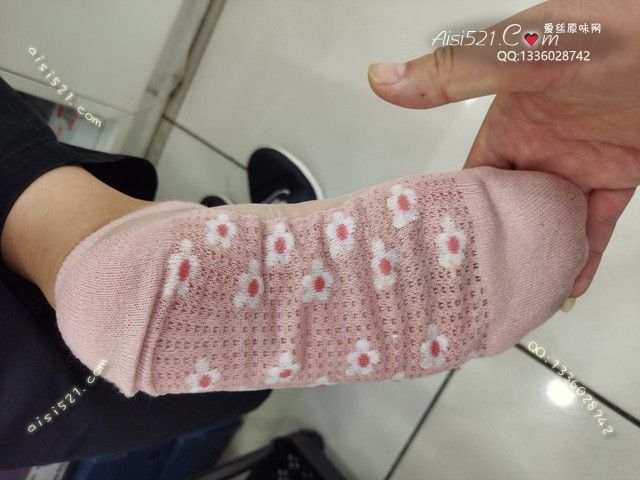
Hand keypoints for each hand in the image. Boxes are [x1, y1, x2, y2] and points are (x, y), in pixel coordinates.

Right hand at [368, 0, 639, 296]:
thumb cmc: (611, 31)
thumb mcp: (526, 53)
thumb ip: (460, 72)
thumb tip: (384, 78)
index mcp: (506, 123)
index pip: (469, 180)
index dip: (454, 217)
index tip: (436, 256)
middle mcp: (537, 148)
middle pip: (508, 212)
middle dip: (495, 250)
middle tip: (476, 293)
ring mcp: (577, 164)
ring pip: (550, 224)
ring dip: (538, 260)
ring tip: (518, 301)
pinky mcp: (617, 174)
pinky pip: (596, 224)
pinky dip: (583, 255)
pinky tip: (568, 288)